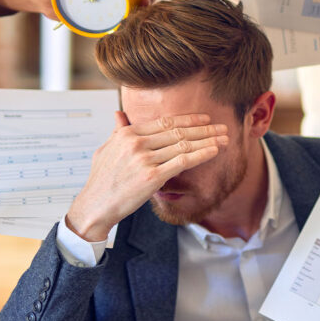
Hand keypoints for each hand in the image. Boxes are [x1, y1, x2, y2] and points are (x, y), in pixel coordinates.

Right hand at [66, 112, 228, 240]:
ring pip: (183, 145)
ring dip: (207, 140)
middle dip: (204, 129)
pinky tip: (214, 151)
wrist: (95, 205)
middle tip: (221, 127)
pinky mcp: (152, 177)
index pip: (164, 122)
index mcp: (127, 134)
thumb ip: (117, 131)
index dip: (188, 119)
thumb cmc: (102, 180)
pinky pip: (182, 161)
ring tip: (224, 139)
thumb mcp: (106, 149)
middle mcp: (136, 143)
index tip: (204, 118)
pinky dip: (201, 154)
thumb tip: (119, 114)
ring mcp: (144, 160)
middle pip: (177, 131)